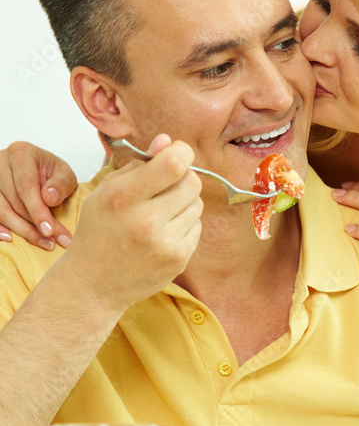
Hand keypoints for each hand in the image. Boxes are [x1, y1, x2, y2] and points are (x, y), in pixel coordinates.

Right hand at [0, 142, 77, 248]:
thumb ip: (61, 184)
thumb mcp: (64, 174)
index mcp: (21, 153)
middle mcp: (0, 162)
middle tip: (52, 241)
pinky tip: (9, 238)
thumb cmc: (50, 173)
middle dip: (34, 225)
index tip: (49, 230)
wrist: (38, 171)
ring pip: (1, 211)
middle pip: (14, 201)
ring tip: (43, 242)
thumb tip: (49, 198)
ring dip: (21, 231)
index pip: (26, 186)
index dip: (37, 211)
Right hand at [62, 135, 202, 314]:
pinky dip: (185, 224)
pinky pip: (197, 227)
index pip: (173, 164)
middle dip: (183, 178)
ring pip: (197, 204)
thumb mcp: (106, 191)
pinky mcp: (178, 259)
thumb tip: (167, 141)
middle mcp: (146, 221)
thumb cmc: (98, 232)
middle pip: (192, 182)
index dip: (181, 152)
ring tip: (159, 213)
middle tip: (165, 186)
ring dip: (184, 202)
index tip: (176, 153)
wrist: (93, 283)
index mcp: (123, 198)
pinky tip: (163, 232)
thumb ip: (138, 164)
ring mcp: (165, 243)